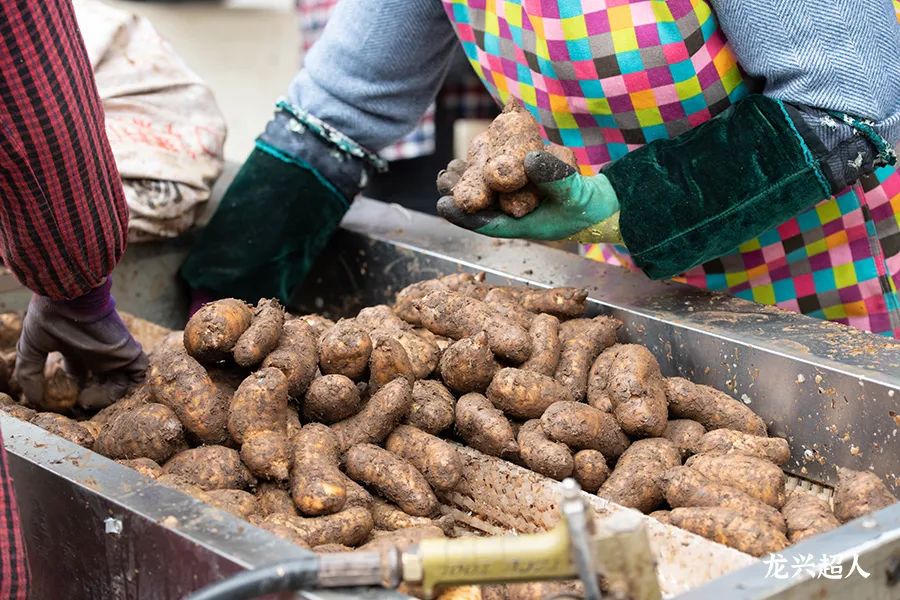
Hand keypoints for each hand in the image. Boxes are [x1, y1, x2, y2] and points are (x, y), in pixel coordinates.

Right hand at [14, 279, 147, 409]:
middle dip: (91, 397)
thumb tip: (31, 398)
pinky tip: (97, 395)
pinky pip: (135, 378)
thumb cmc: (50, 317)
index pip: (80, 373)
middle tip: (77, 405)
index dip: (73, 388)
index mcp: (78, 348)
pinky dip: (120, 391)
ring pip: (118, 384)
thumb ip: (30, 372)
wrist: (71, 298)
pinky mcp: (129, 354)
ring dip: (103, 398)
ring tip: (84, 401)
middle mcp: (97, 352)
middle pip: (101, 381)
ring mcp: (115, 354)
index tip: (60, 400)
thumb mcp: (31, 346)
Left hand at [437, 151, 622, 242]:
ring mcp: (518, 199)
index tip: (441, 204)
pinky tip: (474, 153)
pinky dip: (487, 165)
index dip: (462, 215)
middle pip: (480, 204)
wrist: (603, 204)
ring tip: (449, 167)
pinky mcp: (524, 184)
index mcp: (521, 225)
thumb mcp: (574, 192)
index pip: (485, 223)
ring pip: (487, 190)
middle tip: (441, 178)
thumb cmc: (589, 207)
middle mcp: (514, 213)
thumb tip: (528, 158)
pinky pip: (500, 176)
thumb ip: (554, 177)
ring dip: (468, 179)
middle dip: (459, 193)